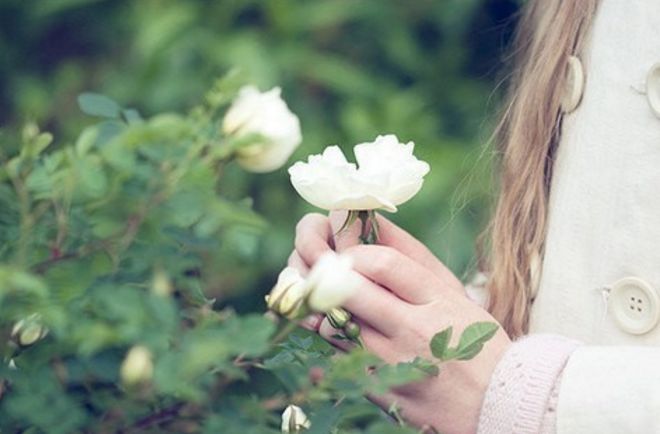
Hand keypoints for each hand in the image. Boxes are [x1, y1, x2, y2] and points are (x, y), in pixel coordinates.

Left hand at [289, 212, 510, 433]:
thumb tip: (368, 221)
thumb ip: (412, 260)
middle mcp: (414, 330)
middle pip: (347, 289)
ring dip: (319, 303)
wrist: (497, 402)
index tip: (345, 244)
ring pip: (331, 324)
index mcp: (437, 299)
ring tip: (321, 290)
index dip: (353, 248)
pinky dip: (326, 335)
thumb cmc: (474, 339)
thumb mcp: (454, 293)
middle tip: (314, 255)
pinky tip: (329, 323)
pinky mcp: (379, 391)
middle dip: (321, 266)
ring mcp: (394, 364)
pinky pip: (334, 357)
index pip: (382, 262)